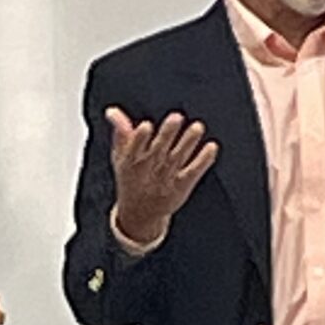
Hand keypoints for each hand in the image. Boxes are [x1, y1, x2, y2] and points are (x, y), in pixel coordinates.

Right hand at [106, 107, 218, 245]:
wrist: (139, 213)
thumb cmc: (131, 179)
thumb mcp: (121, 158)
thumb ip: (121, 133)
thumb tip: (112, 111)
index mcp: (132, 161)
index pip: (135, 148)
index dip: (140, 138)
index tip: (146, 126)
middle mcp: (151, 168)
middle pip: (159, 149)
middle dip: (167, 134)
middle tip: (176, 117)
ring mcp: (167, 177)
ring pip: (178, 157)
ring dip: (188, 142)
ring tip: (198, 127)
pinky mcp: (182, 185)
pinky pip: (193, 172)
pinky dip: (203, 161)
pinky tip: (211, 148)